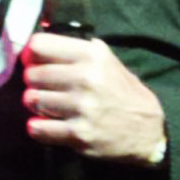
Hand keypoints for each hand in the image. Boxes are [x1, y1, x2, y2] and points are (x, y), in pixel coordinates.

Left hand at [21, 32, 165, 164]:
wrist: (148, 130)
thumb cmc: (121, 91)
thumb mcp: (107, 61)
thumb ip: (75, 51)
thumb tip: (36, 46)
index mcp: (92, 55)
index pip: (40, 45)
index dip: (30, 54)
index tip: (31, 62)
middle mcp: (86, 78)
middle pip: (32, 74)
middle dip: (33, 81)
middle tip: (41, 87)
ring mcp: (82, 107)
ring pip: (33, 100)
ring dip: (35, 104)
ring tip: (46, 105)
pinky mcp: (79, 134)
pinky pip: (39, 129)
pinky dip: (36, 127)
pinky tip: (43, 124)